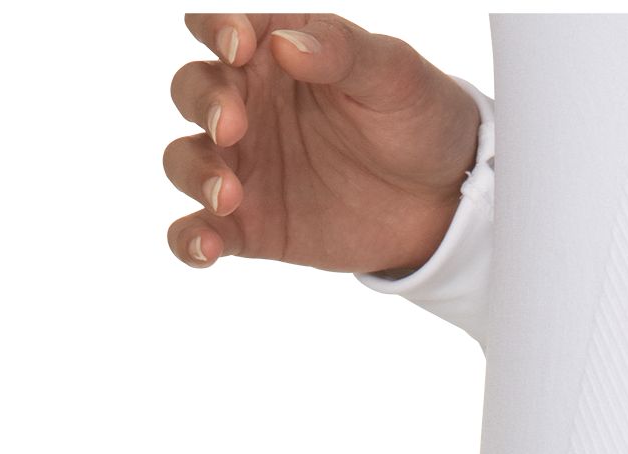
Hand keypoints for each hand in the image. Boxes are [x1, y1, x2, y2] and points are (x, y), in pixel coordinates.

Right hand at [165, 16, 478, 275]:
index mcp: (275, 54)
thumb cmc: (414, 116)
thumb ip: (339, 51)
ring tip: (229, 195)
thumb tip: (285, 43)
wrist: (441, 198)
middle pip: (192, 91)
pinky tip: (205, 249)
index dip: (217, 29)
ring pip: (186, 159)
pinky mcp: (252, 226)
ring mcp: (245, 167)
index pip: (224, 30)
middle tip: (234, 126)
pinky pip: (200, 231)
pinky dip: (190, 240)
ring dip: (195, 172)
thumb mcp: (391, 72)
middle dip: (203, 103)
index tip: (237, 45)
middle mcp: (249, 105)